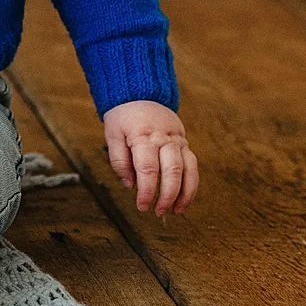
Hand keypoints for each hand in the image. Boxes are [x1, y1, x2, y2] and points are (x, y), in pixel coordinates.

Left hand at [102, 100, 199, 215]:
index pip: (148, 169)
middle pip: (172, 171)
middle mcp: (164, 139)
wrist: (140, 94)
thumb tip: (130, 185)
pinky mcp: (185, 143)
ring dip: (184, 193)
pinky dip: (192, 185)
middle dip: (167, 195)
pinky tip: (185, 199)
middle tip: (157, 212)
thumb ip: (119, 160)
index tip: (142, 206)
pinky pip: (193, 166)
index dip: (147, 191)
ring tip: (175, 211)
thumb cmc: (124, 117)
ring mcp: (177, 140)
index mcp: (143, 136)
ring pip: (187, 170)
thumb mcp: (112, 135)